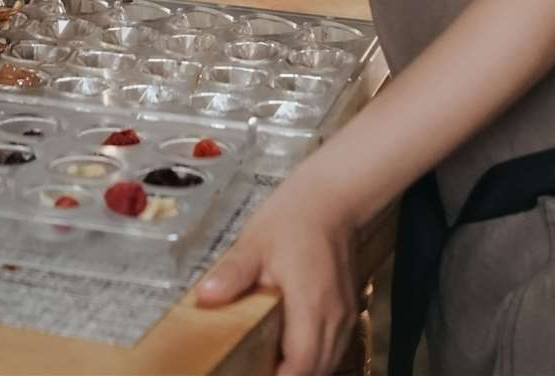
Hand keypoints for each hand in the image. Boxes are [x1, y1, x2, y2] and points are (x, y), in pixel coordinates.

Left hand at [197, 178, 358, 375]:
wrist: (332, 197)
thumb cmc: (295, 216)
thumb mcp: (255, 243)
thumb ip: (232, 274)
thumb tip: (206, 296)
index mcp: (311, 303)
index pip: (300, 365)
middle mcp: (334, 315)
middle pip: (318, 370)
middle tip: (257, 372)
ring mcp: (345, 312)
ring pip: (330, 362)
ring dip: (305, 370)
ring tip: (272, 366)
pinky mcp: (348, 307)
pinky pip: (336, 346)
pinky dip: (317, 357)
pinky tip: (293, 350)